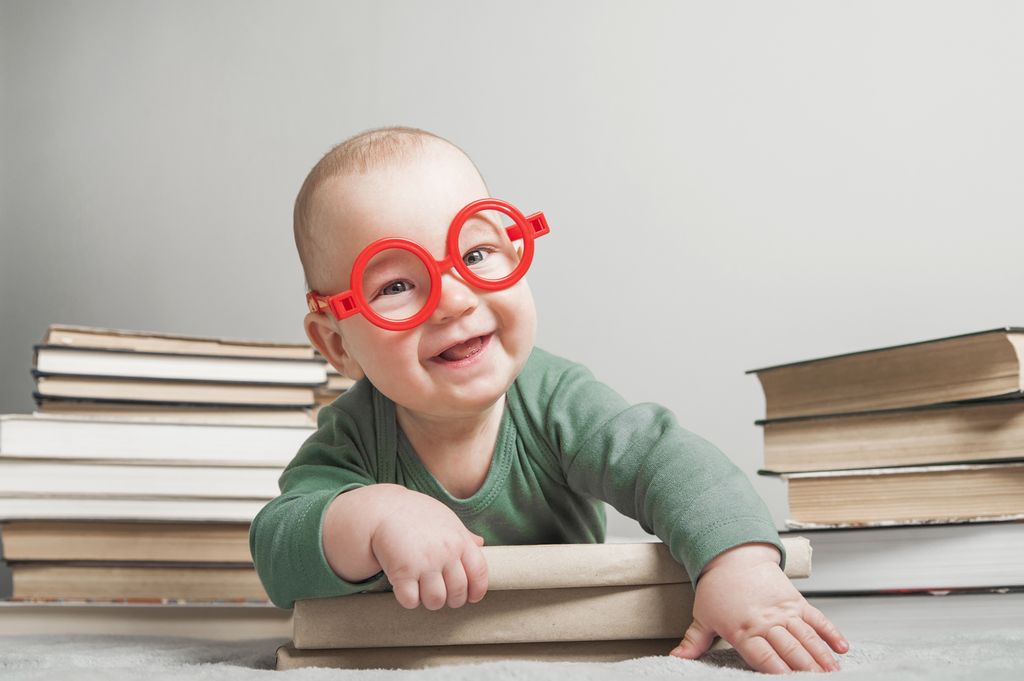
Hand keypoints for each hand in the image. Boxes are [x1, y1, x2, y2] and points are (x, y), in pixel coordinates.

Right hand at [369, 488, 488, 610]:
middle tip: (442, 594)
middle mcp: (446, 552)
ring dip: (430, 601)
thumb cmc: (416, 514)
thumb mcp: (445, 519)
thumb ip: (463, 535)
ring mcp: (425, 562)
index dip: (478, 590)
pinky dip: (409, 600)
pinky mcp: (402, 571)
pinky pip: (411, 600)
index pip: (479, 573)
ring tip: (423, 591)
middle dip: (452, 600)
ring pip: (436, 601)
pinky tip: (406, 588)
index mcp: (459, 540)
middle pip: (458, 592)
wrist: (383, 508)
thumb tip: (481, 543)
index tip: (471, 596)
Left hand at [670, 543, 848, 672]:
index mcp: (743, 630)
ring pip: (807, 637)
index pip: (764, 658)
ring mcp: (783, 611)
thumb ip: (694, 642)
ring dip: (822, 656)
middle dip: (806, 669)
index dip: (779, 673)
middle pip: (790, 650)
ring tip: (834, 673)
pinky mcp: (795, 600)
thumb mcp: (702, 616)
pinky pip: (817, 618)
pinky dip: (831, 632)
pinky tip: (842, 648)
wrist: (731, 554)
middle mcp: (766, 621)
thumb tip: (676, 658)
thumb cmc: (716, 587)